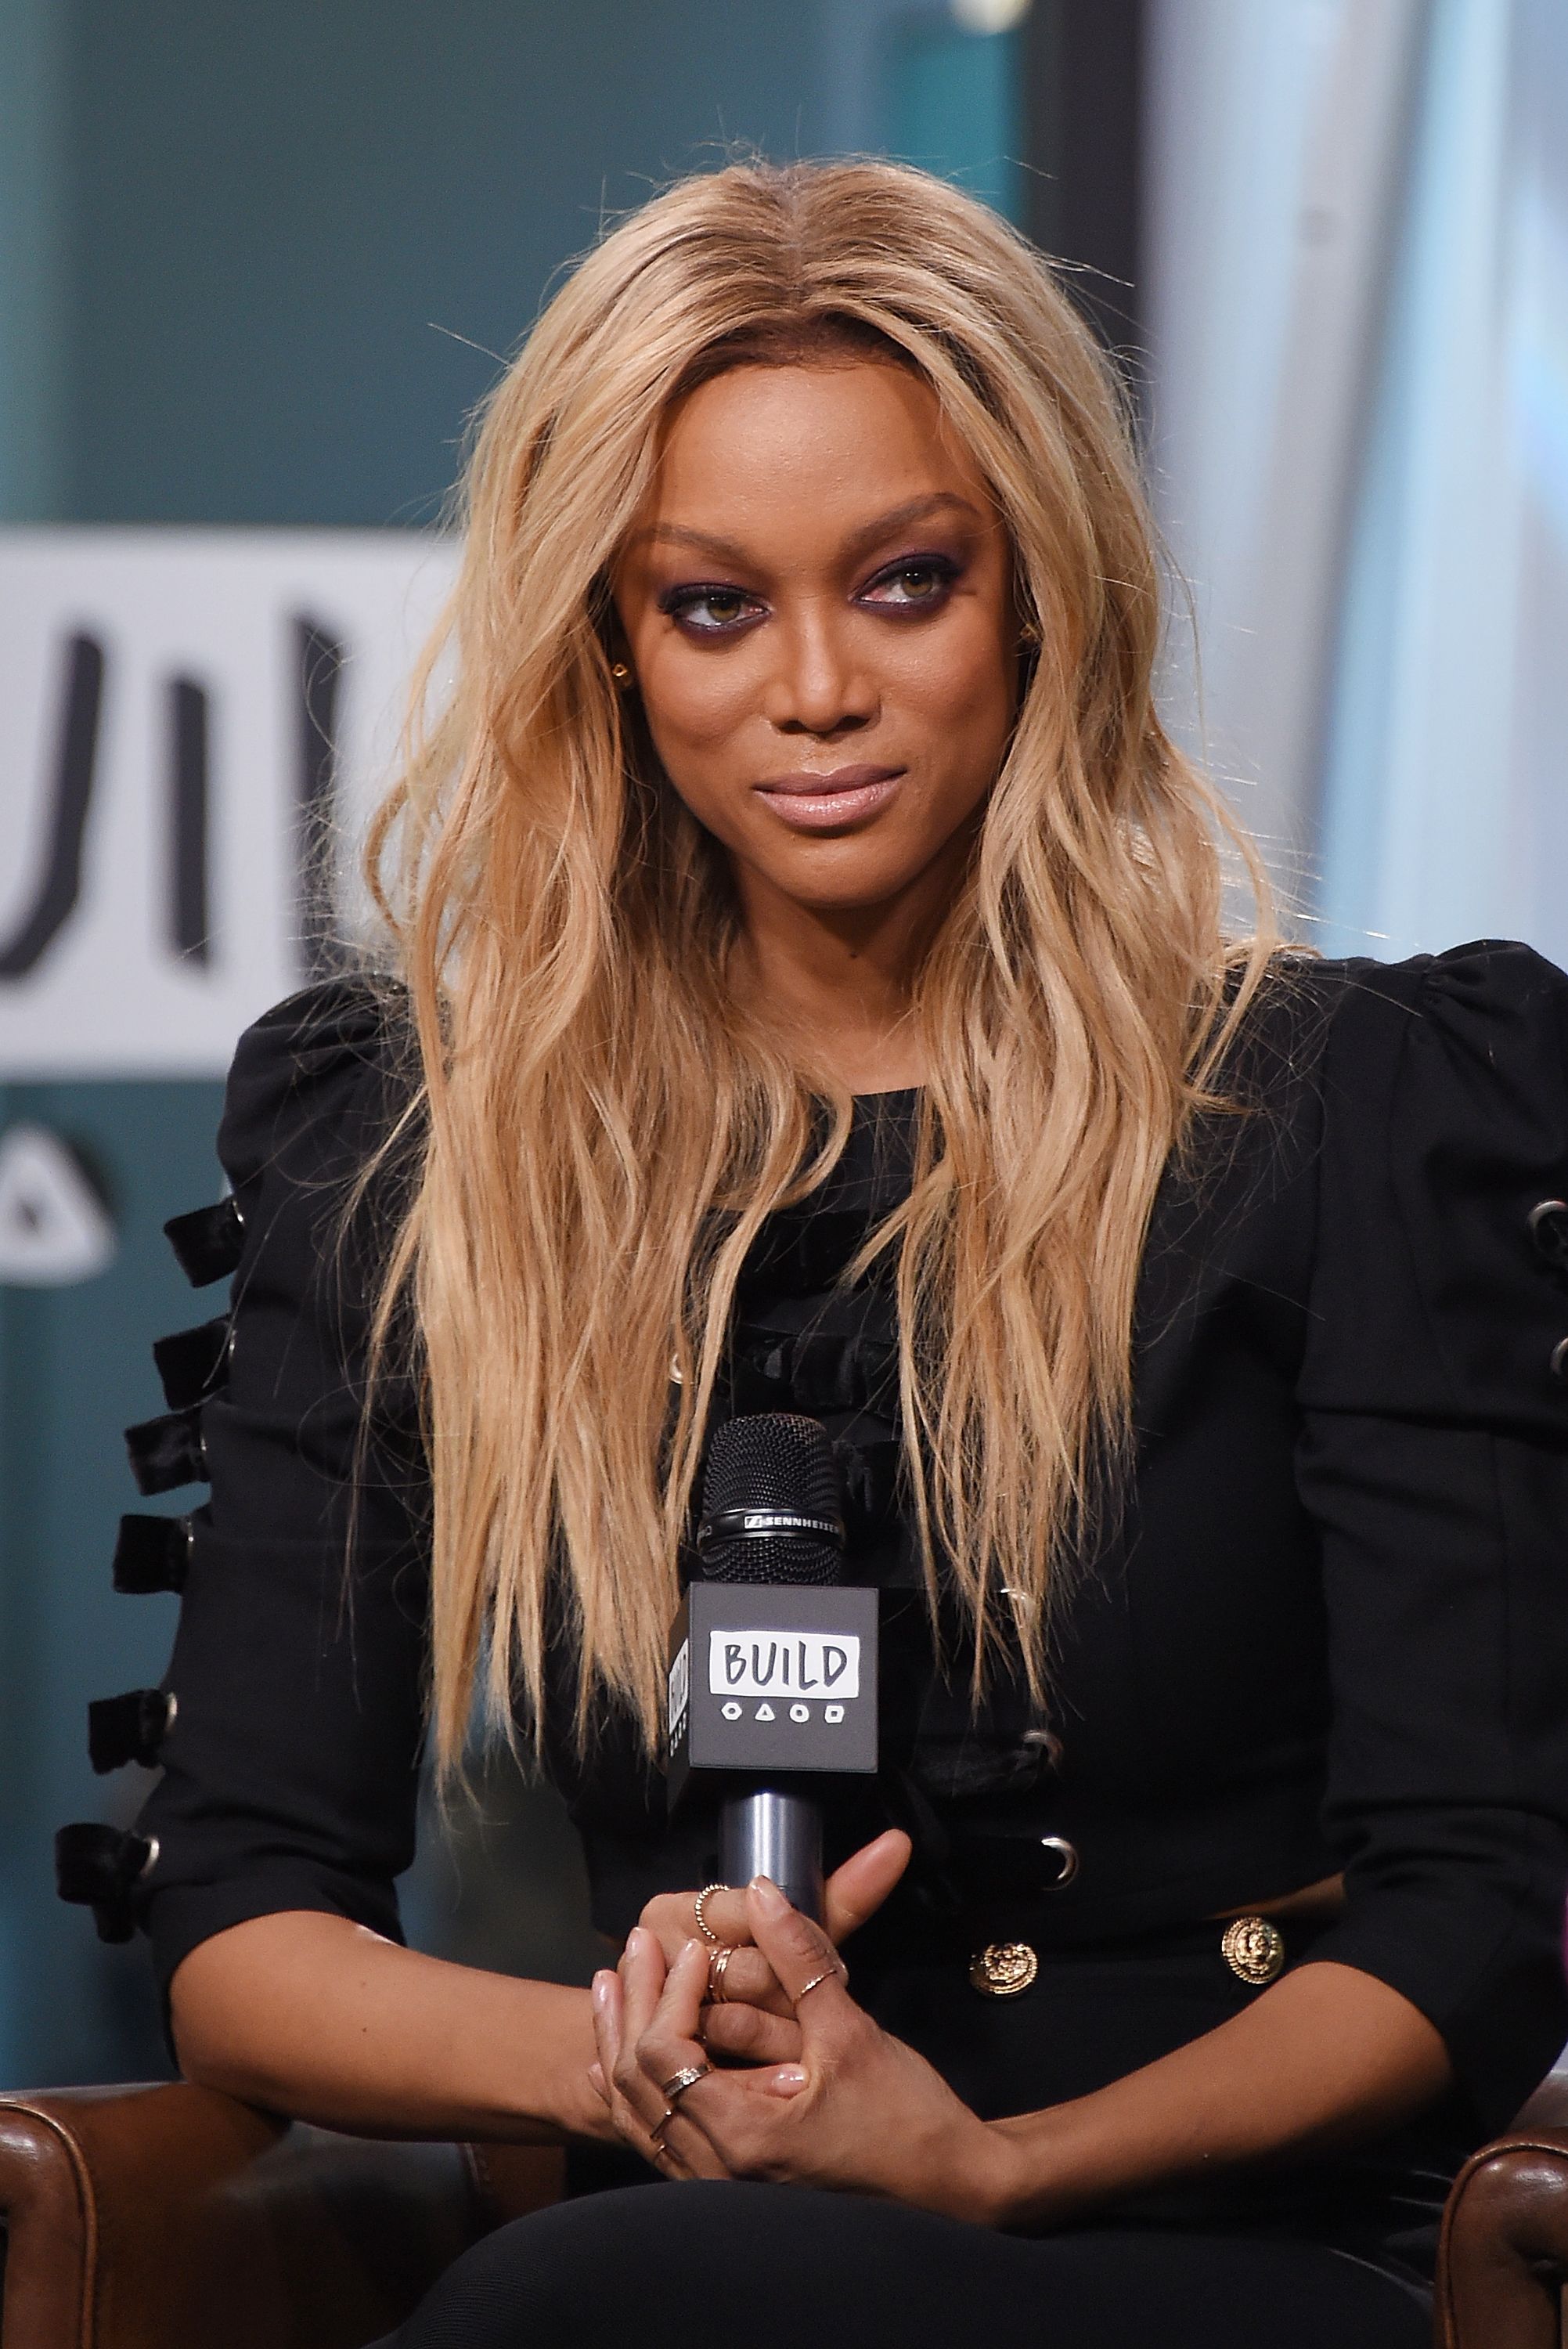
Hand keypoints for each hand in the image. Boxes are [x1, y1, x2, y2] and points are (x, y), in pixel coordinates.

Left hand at [590, 1876, 1020, 2225]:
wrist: (945, 2188)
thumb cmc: (907, 2117)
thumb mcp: (851, 2031)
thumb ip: (800, 1958)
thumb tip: (763, 1891)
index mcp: (743, 2134)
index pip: (665, 2054)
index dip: (670, 1991)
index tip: (696, 1948)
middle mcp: (716, 2170)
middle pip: (634, 2082)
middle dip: (632, 2005)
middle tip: (636, 1943)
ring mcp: (718, 2184)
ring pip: (636, 2114)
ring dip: (621, 2043)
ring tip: (615, 1983)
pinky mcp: (728, 2184)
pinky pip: (657, 2139)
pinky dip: (636, 2092)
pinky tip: (622, 2060)